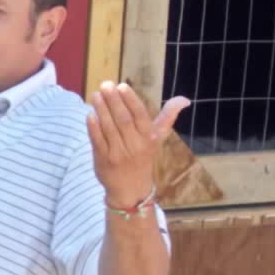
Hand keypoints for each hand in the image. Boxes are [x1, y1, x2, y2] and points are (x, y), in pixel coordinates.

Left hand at [86, 81, 190, 207]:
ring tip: (95, 95)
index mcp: (148, 139)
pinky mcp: (103, 160)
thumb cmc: (143, 157)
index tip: (121, 86)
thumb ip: (167, 117)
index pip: (140, 116)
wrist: (130, 189)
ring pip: (109, 128)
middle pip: (123, 120)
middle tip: (105, 85)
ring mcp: (118, 154)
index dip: (130, 100)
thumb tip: (184, 100)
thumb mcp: (157, 139)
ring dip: (101, 110)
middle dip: (113, 101)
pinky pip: (97, 141)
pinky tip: (90, 114)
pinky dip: (93, 127)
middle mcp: (134, 146)